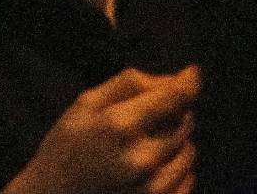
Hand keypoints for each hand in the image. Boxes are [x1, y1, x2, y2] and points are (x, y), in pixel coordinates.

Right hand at [9, 66, 200, 193]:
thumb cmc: (65, 147)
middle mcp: (143, 156)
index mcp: (120, 124)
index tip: (191, 73)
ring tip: (145, 143)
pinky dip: (177, 168)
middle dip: (175, 112)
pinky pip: (187, 179)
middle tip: (149, 115)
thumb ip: (128, 84)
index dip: (189, 81)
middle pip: (185, 121)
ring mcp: (153, 186)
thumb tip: (172, 78)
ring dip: (176, 140)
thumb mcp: (85, 104)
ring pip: (188, 150)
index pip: (175, 97)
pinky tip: (151, 167)